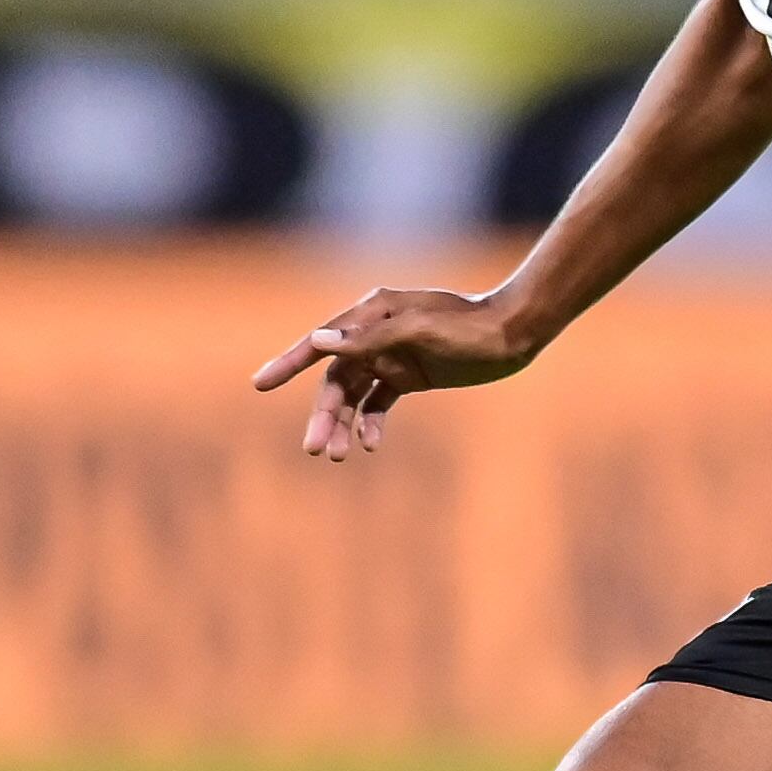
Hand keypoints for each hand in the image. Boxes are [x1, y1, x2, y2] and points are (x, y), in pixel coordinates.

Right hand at [252, 286, 536, 459]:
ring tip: (339, 456)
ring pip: (354, 395)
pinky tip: (370, 444)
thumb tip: (318, 342)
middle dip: (323, 414)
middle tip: (314, 449)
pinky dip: (371, 423)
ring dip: (344, 424)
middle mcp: (374, 334)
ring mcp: (391, 356)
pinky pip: (378, 402)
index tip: (259, 384)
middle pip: (335, 379)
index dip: (287, 363)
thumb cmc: (465, 327)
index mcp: (370, 314)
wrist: (511, 333)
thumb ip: (367, 340)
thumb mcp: (416, 332)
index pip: (320, 342)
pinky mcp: (409, 375)